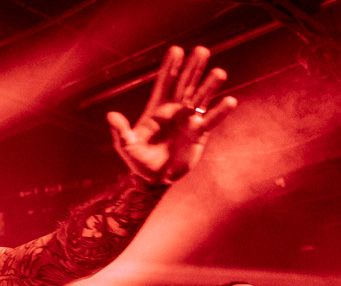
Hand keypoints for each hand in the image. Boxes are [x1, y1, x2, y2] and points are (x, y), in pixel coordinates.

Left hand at [106, 46, 236, 184]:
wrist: (155, 180)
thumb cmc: (139, 161)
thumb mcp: (126, 146)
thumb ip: (121, 131)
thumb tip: (111, 115)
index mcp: (157, 108)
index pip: (165, 83)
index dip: (170, 67)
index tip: (176, 50)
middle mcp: (175, 110)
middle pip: (186, 84)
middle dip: (193, 68)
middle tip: (201, 50)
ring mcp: (188, 120)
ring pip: (201, 98)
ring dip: (209, 85)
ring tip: (219, 72)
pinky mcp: (199, 134)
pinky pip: (211, 120)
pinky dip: (220, 111)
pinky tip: (230, 101)